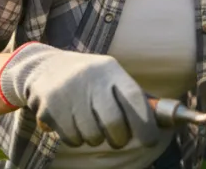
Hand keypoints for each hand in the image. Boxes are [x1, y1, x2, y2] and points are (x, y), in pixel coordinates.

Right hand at [0, 43, 161, 148]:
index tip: (150, 139)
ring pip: (92, 136)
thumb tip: (163, 121)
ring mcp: (68, 93)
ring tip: (89, 124)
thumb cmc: (87, 78)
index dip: (145, 123)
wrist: (42, 67)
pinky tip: (73, 123)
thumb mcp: (109, 77)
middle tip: (118, 138)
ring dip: (96, 138)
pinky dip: (77, 138)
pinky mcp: (50, 107)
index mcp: (109, 69)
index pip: (134, 98)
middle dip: (119, 138)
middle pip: (114, 124)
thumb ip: (131, 97)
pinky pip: (73, 138)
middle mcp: (89, 79)